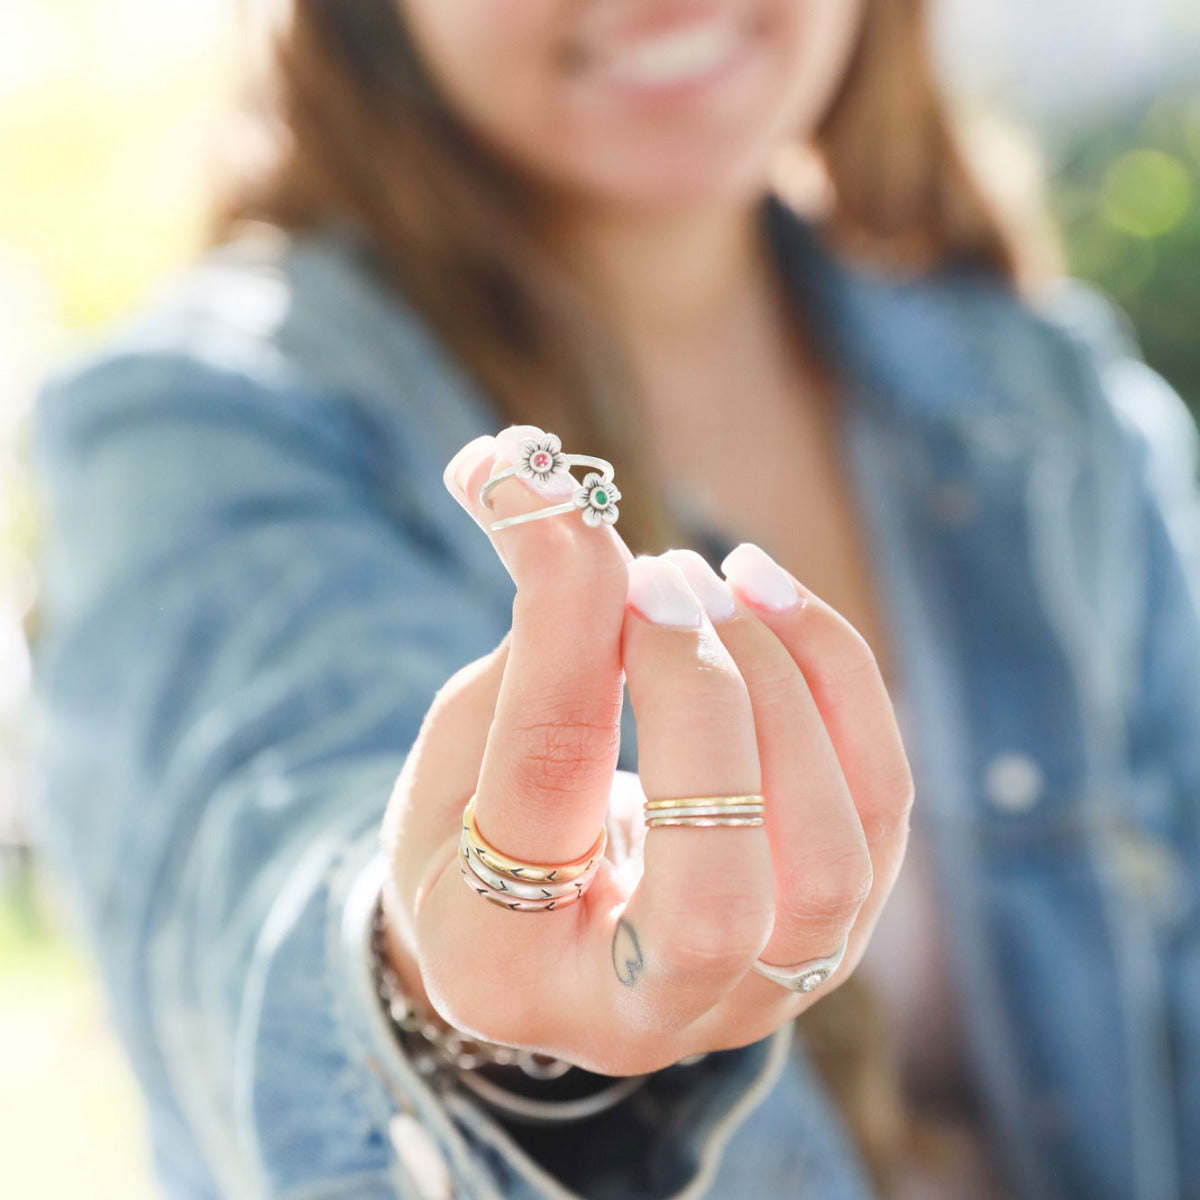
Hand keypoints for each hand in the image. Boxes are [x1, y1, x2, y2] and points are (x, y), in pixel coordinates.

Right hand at [379, 425, 912, 1075]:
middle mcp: (637, 1011)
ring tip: (723, 577)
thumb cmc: (482, 825)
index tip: (573, 519)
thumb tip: (552, 485)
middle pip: (715, 878)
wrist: (555, 929)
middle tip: (660, 577)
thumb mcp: (468, 738)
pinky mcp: (830, 938)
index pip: (548, 786)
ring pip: (826, 856)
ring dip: (784, 683)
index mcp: (498, 961)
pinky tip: (772, 601)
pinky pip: (876, 807)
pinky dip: (840, 683)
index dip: (569, 631)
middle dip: (700, 694)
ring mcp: (751, 990)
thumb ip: (524, 635)